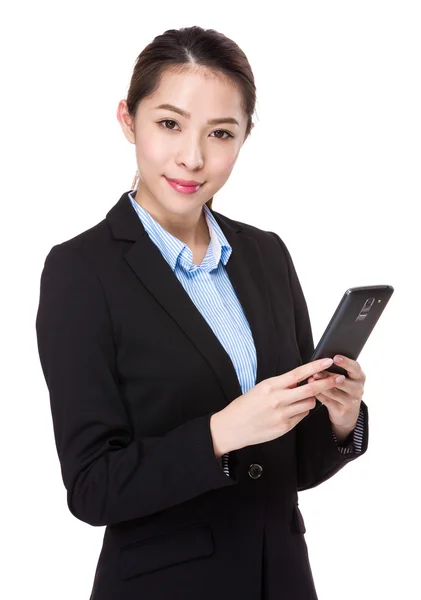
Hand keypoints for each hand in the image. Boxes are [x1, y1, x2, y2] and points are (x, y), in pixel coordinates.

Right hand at [210, 357, 340, 454]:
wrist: (232, 427)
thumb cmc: (246, 405)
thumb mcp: (261, 388)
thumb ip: (281, 385)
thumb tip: (300, 380)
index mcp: (271, 386)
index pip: (298, 373)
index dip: (315, 367)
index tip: (328, 361)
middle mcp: (278, 400)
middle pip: (310, 390)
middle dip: (327, 383)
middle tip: (338, 378)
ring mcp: (282, 415)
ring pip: (309, 404)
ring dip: (310, 399)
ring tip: (299, 399)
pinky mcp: (285, 427)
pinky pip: (302, 416)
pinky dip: (301, 411)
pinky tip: (291, 411)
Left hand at [307, 355, 365, 436]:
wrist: (347, 412)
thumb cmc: (343, 388)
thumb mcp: (346, 378)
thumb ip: (337, 370)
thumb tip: (322, 361)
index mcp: (359, 377)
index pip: (355, 367)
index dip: (345, 362)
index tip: (335, 357)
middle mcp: (358, 388)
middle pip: (341, 381)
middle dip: (327, 376)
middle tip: (316, 372)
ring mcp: (351, 401)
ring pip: (333, 391)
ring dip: (320, 385)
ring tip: (310, 380)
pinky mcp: (341, 410)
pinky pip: (327, 400)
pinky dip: (318, 394)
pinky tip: (311, 390)